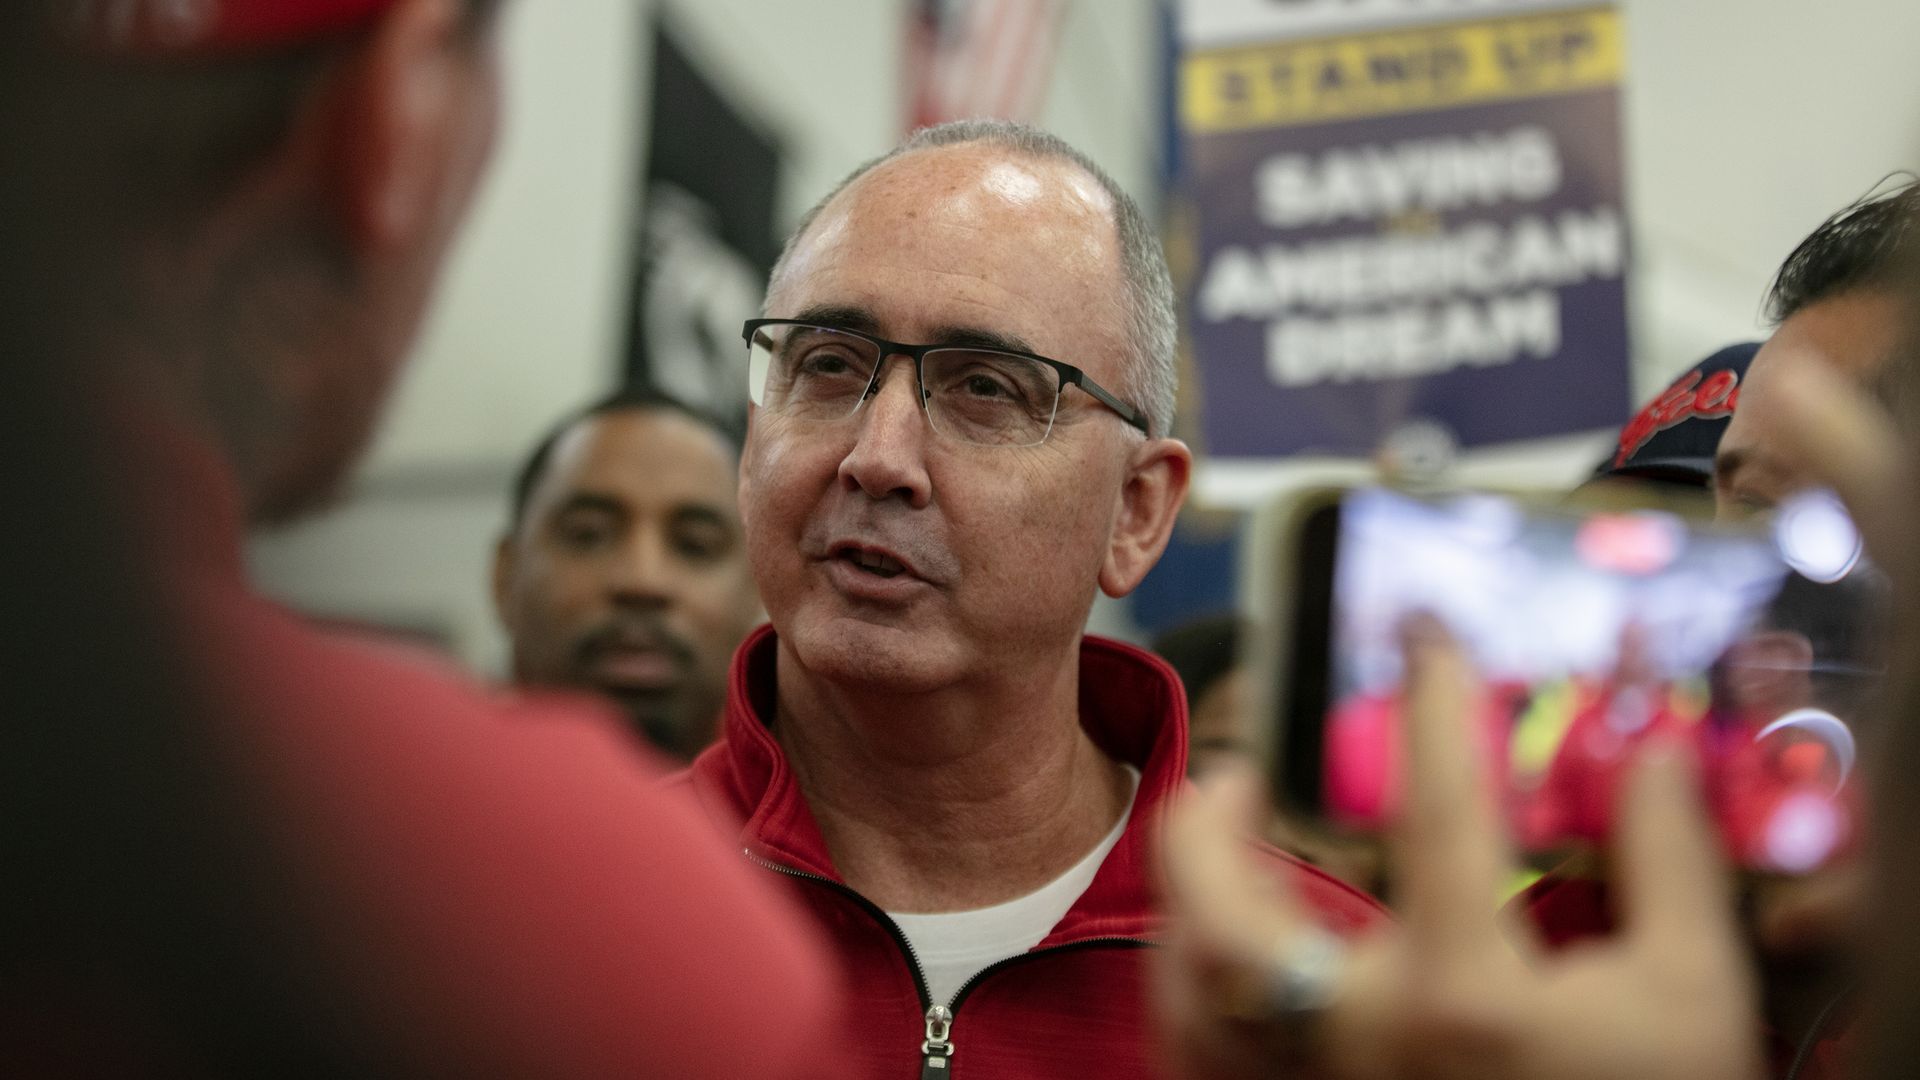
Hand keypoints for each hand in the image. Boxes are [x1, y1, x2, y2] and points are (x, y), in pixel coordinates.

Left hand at [1156, 625, 1764, 1079]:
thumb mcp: (1691, 995)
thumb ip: (1666, 867)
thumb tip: (1650, 756)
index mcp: (1464, 992)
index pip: (1436, 809)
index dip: (1433, 702)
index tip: (1425, 640)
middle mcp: (1363, 1038)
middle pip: (1224, 918)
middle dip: (1203, 828)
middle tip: (1235, 773)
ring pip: (1188, 994)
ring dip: (1184, 909)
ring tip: (1216, 853)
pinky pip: (1199, 1057)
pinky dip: (1190, 995)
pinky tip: (1218, 959)